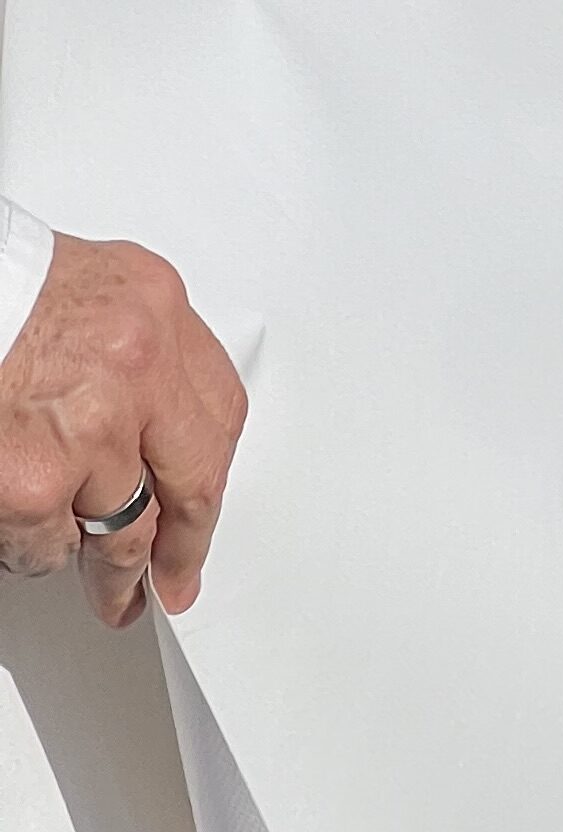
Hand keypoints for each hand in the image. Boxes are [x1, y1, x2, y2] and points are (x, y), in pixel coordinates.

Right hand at [0, 234, 247, 629]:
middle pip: (193, 478)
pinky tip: (38, 543)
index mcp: (154, 309)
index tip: (205, 501)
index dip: (213, 467)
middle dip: (187, 542)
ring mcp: (90, 434)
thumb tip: (153, 417)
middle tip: (178, 575)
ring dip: (119, 573)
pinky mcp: (35, 490)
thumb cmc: (2, 296)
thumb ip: (135, 349)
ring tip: (116, 595)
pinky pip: (50, 547)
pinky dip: (43, 552)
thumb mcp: (97, 291)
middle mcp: (136, 368)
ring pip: (124, 531)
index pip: (217, 406)